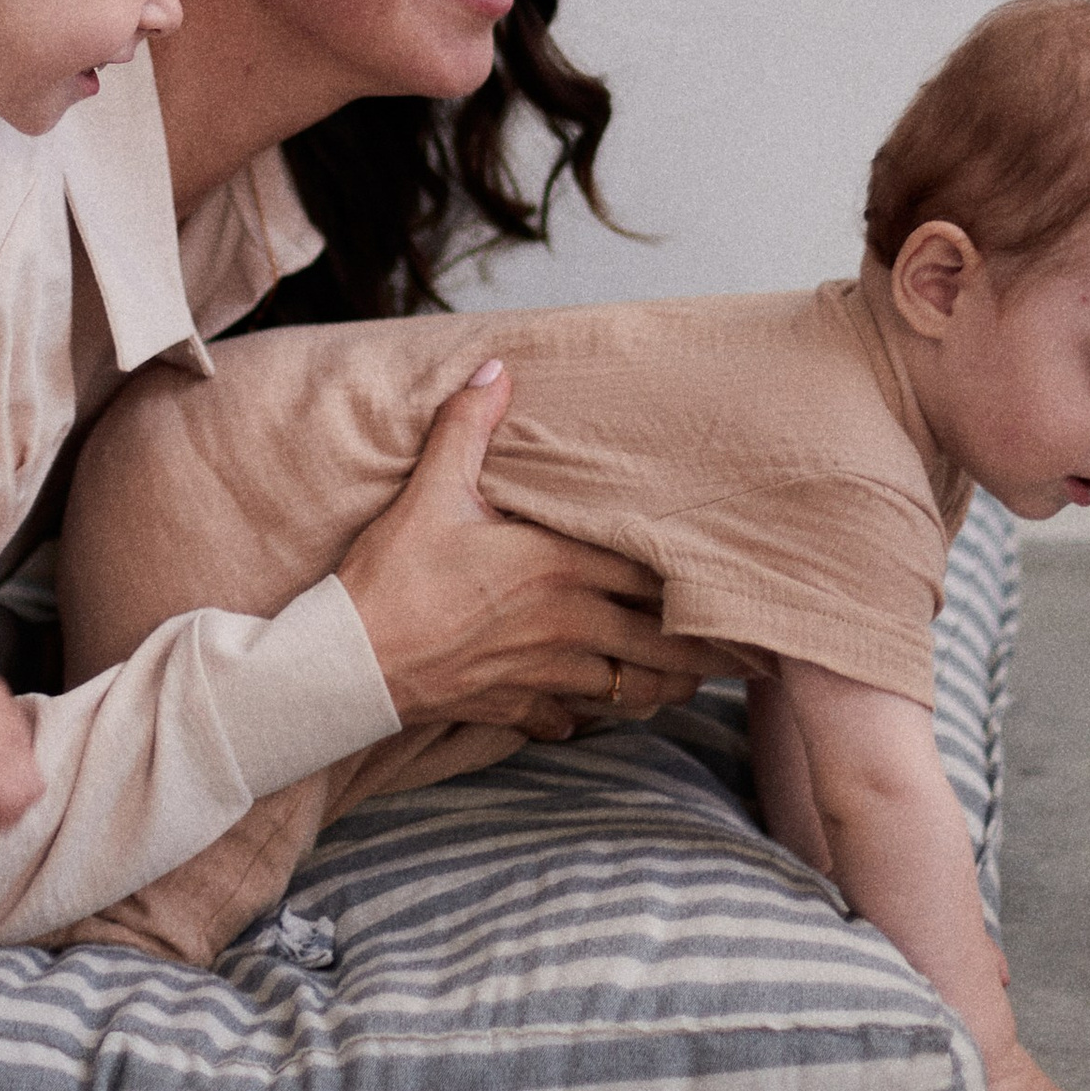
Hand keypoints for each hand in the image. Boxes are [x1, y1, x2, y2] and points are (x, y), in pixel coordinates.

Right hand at [337, 358, 710, 731]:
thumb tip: (497, 369)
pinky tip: (585, 711)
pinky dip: (580, 716)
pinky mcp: (512, 707)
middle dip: (698, 650)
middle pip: (656, 643)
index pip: (648, 573)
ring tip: (685, 686)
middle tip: (739, 654)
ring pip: (624, 690)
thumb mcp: (432, 489)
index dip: (690, 579)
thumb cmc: (395, 575)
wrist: (350, 662)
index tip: (724, 583)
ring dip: (657, 688)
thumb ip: (471, 427)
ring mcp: (543, 674)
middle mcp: (566, 625)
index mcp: (557, 567)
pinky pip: (565, 721)